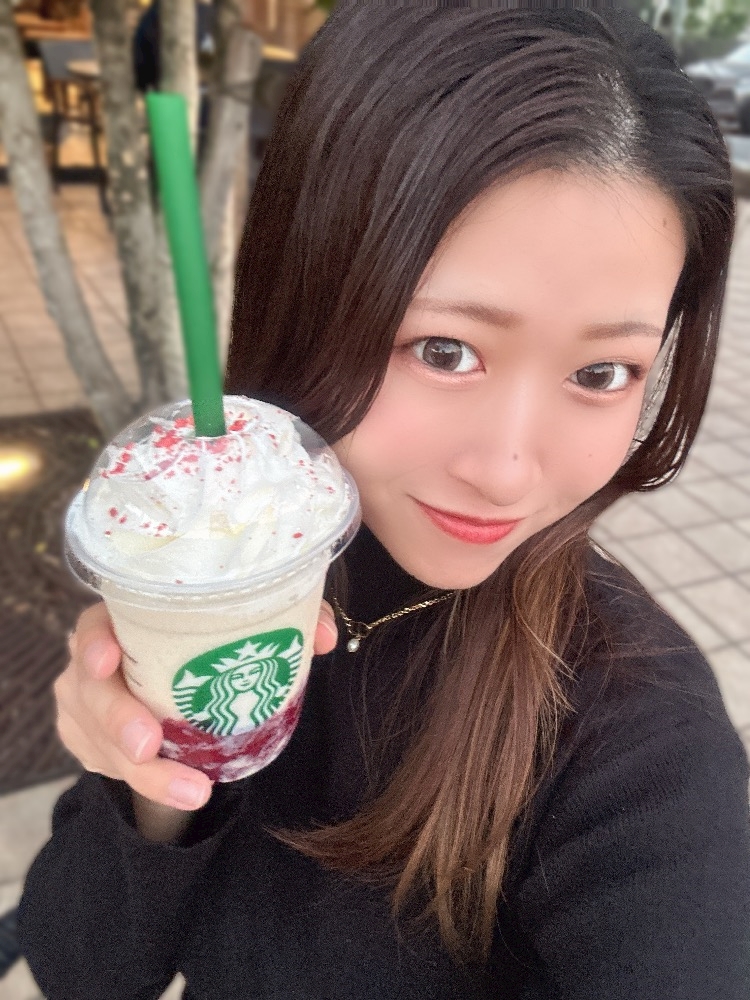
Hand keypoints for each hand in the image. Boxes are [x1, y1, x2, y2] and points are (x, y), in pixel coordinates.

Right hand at [55, 602, 338, 811]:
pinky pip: (110, 768)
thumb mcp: (244, 625)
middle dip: (117, 719)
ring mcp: (89, 708)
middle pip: (90, 691)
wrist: (180, 684)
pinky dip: (151, 784)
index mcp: (124, 621)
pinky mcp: (94, 745)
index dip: (94, 641)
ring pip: (101, 741)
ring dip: (146, 771)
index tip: (108, 659)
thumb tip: (323, 636)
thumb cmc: (208, 643)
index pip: (94, 623)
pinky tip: (185, 792)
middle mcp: (96, 664)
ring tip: (192, 790)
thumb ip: (285, 620)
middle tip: (148, 744)